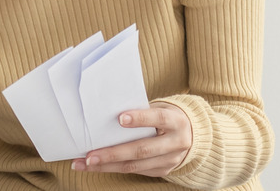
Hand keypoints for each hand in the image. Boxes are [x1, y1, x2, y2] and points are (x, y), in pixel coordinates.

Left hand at [71, 102, 191, 176]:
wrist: (194, 135)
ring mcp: (170, 159)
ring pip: (135, 165)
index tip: (120, 118)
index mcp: (176, 121)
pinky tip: (98, 166)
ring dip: (107, 166)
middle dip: (113, 153)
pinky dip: (114, 168)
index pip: (158, 118)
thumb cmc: (168, 116)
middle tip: (90, 155)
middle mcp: (176, 142)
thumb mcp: (162, 108)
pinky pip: (136, 171)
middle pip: (142, 149)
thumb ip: (143, 111)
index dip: (140, 118)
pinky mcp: (162, 170)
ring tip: (86, 163)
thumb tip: (109, 113)